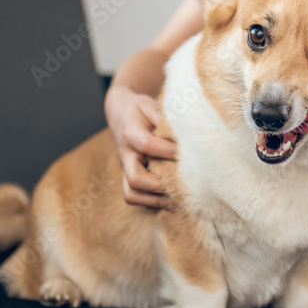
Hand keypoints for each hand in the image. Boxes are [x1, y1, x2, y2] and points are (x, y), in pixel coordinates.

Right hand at [105, 84, 176, 208]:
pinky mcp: (129, 177)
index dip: (167, 151)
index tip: (187, 153)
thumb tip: (188, 130)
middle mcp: (125, 154)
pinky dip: (153, 203)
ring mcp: (126, 168)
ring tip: (179, 201)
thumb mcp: (151, 105)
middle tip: (183, 186)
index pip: (147, 145)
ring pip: (131, 194)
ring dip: (155, 200)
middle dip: (160, 186)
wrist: (120, 113)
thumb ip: (165, 117)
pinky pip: (136, 197)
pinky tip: (173, 200)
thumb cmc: (140, 109)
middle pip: (135, 179)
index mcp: (130, 132)